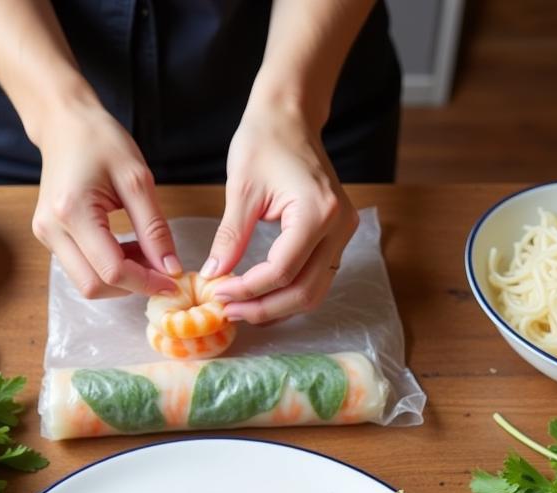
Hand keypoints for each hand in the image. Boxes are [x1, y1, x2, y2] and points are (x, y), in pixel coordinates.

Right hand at [32, 102, 180, 298]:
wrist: (64, 122)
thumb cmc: (100, 140)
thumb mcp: (137, 178)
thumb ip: (155, 228)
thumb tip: (170, 269)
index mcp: (72, 212)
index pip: (112, 270)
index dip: (146, 282)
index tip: (174, 281)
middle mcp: (52, 230)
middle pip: (95, 287)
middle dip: (132, 285)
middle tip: (160, 269)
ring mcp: (46, 236)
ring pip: (87, 283)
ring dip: (121, 279)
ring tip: (144, 252)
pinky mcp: (49, 237)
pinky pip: (82, 269)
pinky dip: (109, 269)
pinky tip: (127, 247)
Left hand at [202, 107, 358, 323]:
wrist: (290, 116)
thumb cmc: (264, 141)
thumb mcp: (241, 190)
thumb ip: (230, 237)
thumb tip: (213, 276)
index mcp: (318, 212)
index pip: (282, 271)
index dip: (248, 290)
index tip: (218, 294)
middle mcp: (339, 226)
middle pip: (304, 291)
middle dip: (263, 308)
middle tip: (228, 311)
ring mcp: (343, 233)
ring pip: (314, 292)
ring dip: (277, 307)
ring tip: (241, 309)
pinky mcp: (337, 236)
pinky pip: (316, 278)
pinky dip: (288, 292)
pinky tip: (260, 296)